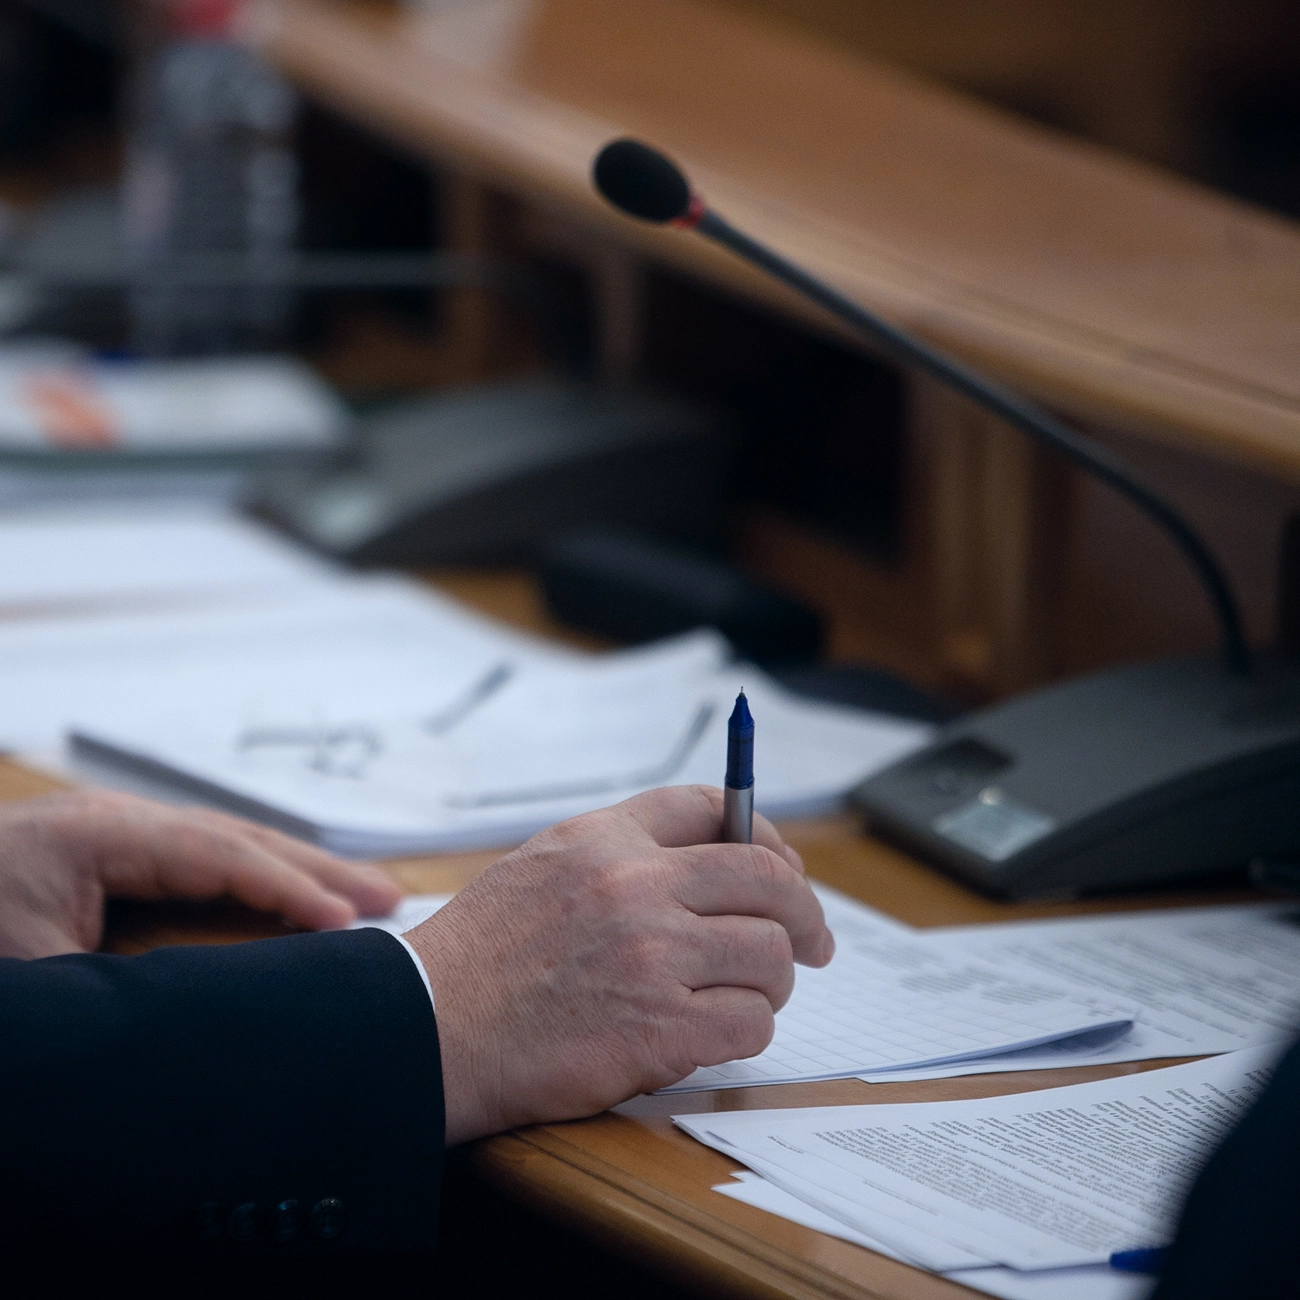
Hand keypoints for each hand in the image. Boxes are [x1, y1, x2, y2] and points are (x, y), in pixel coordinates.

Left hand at [0, 789, 401, 958]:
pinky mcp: (117, 859)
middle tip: (391, 897)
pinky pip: (208, 863)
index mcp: (96, 836)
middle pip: (239, 837)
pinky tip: (300, 898)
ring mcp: (119, 835)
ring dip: (300, 870)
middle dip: (318, 867)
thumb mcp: (28, 978)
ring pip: (230, 845)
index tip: (343, 924)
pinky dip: (261, 881)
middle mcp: (117, 823)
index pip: (217, 855)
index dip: (286, 888)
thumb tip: (210, 1006)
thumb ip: (115, 987)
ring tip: (368, 895)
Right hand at [405, 785, 833, 1144]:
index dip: (765, 834)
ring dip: (771, 982)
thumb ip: (617, 856)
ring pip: (770, 955)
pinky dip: (744, 1031)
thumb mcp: (538, 869)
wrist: (428, 1031)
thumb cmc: (479, 959)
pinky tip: (716, 1033)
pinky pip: (750, 1022)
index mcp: (603, 839)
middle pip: (767, 880)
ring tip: (747, 997)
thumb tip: (705, 861)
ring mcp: (652, 955)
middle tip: (814, 942)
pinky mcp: (661, 1027)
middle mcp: (635, 885)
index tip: (785, 867)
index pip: (711, 808)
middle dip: (804, 914)